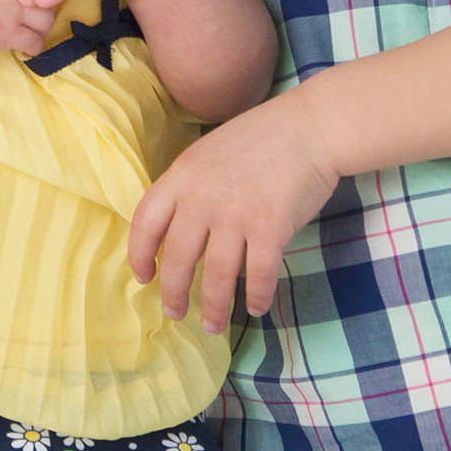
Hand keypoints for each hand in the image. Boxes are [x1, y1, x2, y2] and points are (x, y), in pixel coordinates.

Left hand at [127, 90, 340, 333]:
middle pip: (178, 258)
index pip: (145, 223)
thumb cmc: (263, 138)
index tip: (144, 277)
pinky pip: (258, 275)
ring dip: (214, 307)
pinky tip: (255, 307)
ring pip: (217, 275)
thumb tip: (175, 231)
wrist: (311, 126)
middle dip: (174, 293)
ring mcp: (236, 213)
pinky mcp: (270, 227)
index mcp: (182, 175)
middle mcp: (202, 196)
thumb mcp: (209, 152)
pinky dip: (256, 296)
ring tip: (213, 324)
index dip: (139, 256)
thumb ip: (189, 187)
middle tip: (175, 312)